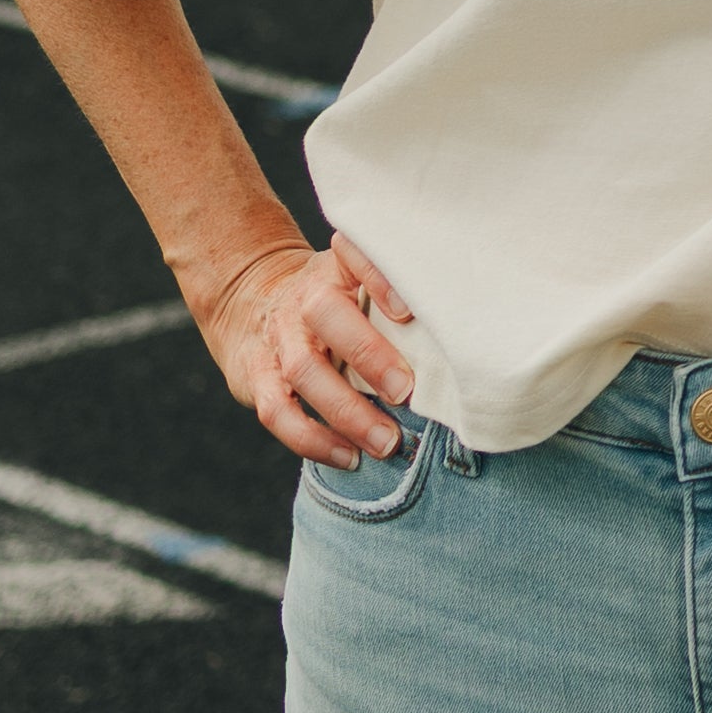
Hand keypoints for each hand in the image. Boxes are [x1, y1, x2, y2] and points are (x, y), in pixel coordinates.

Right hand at [195, 229, 420, 466]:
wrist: (250, 301)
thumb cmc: (332, 301)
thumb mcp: (356, 282)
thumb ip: (397, 301)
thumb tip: (462, 339)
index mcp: (336, 270)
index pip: (353, 255)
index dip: (379, 278)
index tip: (409, 311)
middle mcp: (304, 299)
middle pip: (325, 315)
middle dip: (369, 356)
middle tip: (406, 392)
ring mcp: (277, 338)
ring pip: (303, 371)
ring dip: (347, 411)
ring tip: (386, 442)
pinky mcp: (256, 376)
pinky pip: (278, 412)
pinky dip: (313, 440)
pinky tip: (348, 457)